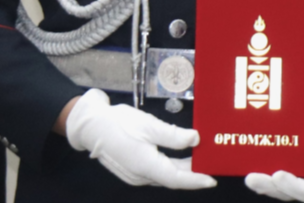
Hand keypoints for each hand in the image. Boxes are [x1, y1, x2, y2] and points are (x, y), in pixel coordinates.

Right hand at [66, 88, 216, 189]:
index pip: (177, 179)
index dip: (196, 180)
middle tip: (210, 162)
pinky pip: (156, 171)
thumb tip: (195, 139)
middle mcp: (141, 176)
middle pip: (172, 177)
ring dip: (181, 168)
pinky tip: (177, 155)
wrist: (91, 125)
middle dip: (192, 172)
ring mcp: (135, 174)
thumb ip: (172, 135)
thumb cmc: (118, 122)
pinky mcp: (132, 169)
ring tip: (198, 158)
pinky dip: (169, 165)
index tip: (212, 179)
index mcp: (145, 166)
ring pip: (164, 174)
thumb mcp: (147, 124)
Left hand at [245, 99, 303, 202]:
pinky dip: (263, 175)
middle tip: (251, 178)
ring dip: (263, 184)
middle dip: (269, 186)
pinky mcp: (289, 170)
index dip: (292, 186)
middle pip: (289, 193)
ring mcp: (299, 178)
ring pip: (279, 188)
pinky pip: (275, 178)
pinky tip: (248, 167)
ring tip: (248, 177)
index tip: (277, 175)